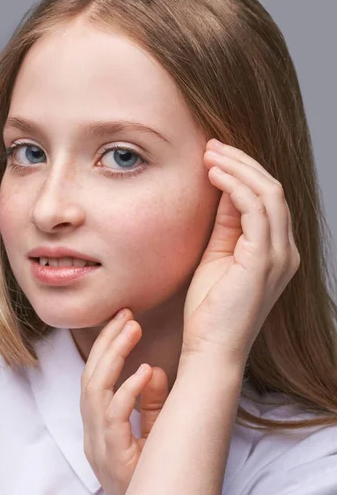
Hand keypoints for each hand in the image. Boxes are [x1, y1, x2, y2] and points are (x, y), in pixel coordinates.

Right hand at [80, 309, 168, 494]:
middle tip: (127, 314)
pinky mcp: (111, 458)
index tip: (124, 319)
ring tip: (132, 329)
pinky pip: (112, 418)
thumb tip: (151, 368)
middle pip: (91, 376)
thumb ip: (151, 402)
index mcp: (99, 423)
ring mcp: (98, 445)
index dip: (106, 346)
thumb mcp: (153, 432)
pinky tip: (143, 372)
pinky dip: (127, 392)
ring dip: (113, 356)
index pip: (95, 376)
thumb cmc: (150, 477)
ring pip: (95, 390)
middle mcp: (93, 431)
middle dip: (108, 342)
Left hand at [182, 139, 300, 363]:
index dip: (243, 172)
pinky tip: (213, 175)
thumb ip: (225, 225)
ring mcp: (279, 256)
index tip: (214, 156)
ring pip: (268, 193)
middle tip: (211, 145)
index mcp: (276, 252)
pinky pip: (256, 209)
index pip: (267, 199)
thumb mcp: (216, 257)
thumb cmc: (209, 310)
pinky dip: (235, 186)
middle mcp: (285, 251)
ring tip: (209, 154)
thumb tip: (221, 190)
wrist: (210, 349)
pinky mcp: (264, 260)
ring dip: (237, 168)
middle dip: (241, 162)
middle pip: (272, 189)